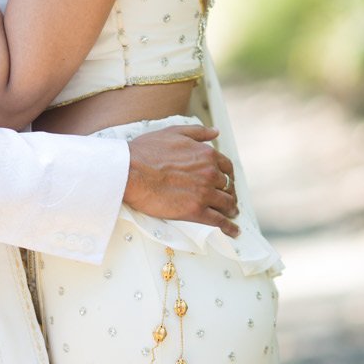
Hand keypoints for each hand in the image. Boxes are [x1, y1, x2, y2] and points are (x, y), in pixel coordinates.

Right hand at [123, 125, 238, 235]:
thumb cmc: (146, 152)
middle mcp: (209, 173)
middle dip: (229, 193)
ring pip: (226, 203)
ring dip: (231, 209)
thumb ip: (198, 132)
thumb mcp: (174, 133)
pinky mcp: (195, 210)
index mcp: (206, 154)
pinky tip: (233, 231)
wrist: (130, 171)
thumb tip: (216, 132)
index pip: (226, 167)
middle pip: (227, 186)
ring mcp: (204, 193)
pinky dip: (229, 227)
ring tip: (231, 214)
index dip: (228, 176)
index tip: (226, 181)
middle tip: (228, 199)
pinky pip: (218, 221)